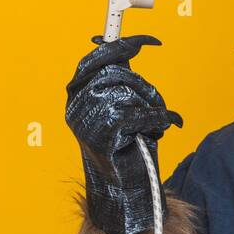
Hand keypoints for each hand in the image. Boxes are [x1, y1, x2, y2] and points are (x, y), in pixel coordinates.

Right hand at [65, 35, 182, 233]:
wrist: (126, 192)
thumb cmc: (128, 150)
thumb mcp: (123, 107)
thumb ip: (121, 82)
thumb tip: (126, 48)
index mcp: (76, 96)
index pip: (96, 59)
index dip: (122, 46)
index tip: (147, 41)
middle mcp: (75, 106)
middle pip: (117, 73)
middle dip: (144, 87)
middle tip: (157, 105)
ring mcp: (85, 120)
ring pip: (128, 92)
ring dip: (151, 107)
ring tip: (153, 125)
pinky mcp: (101, 134)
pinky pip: (136, 114)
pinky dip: (155, 121)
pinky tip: (159, 131)